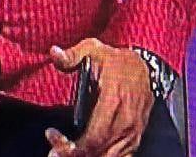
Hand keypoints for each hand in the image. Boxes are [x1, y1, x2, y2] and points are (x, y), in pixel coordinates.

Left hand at [45, 39, 152, 156]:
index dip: (71, 145)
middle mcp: (126, 122)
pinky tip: (86, 153)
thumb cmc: (115, 61)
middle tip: (54, 149)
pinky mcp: (135, 139)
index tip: (51, 135)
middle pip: (98, 151)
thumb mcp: (93, 49)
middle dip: (73, 153)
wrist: (144, 68)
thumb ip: (72, 55)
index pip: (93, 137)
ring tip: (66, 150)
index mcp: (114, 101)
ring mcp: (132, 133)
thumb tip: (54, 53)